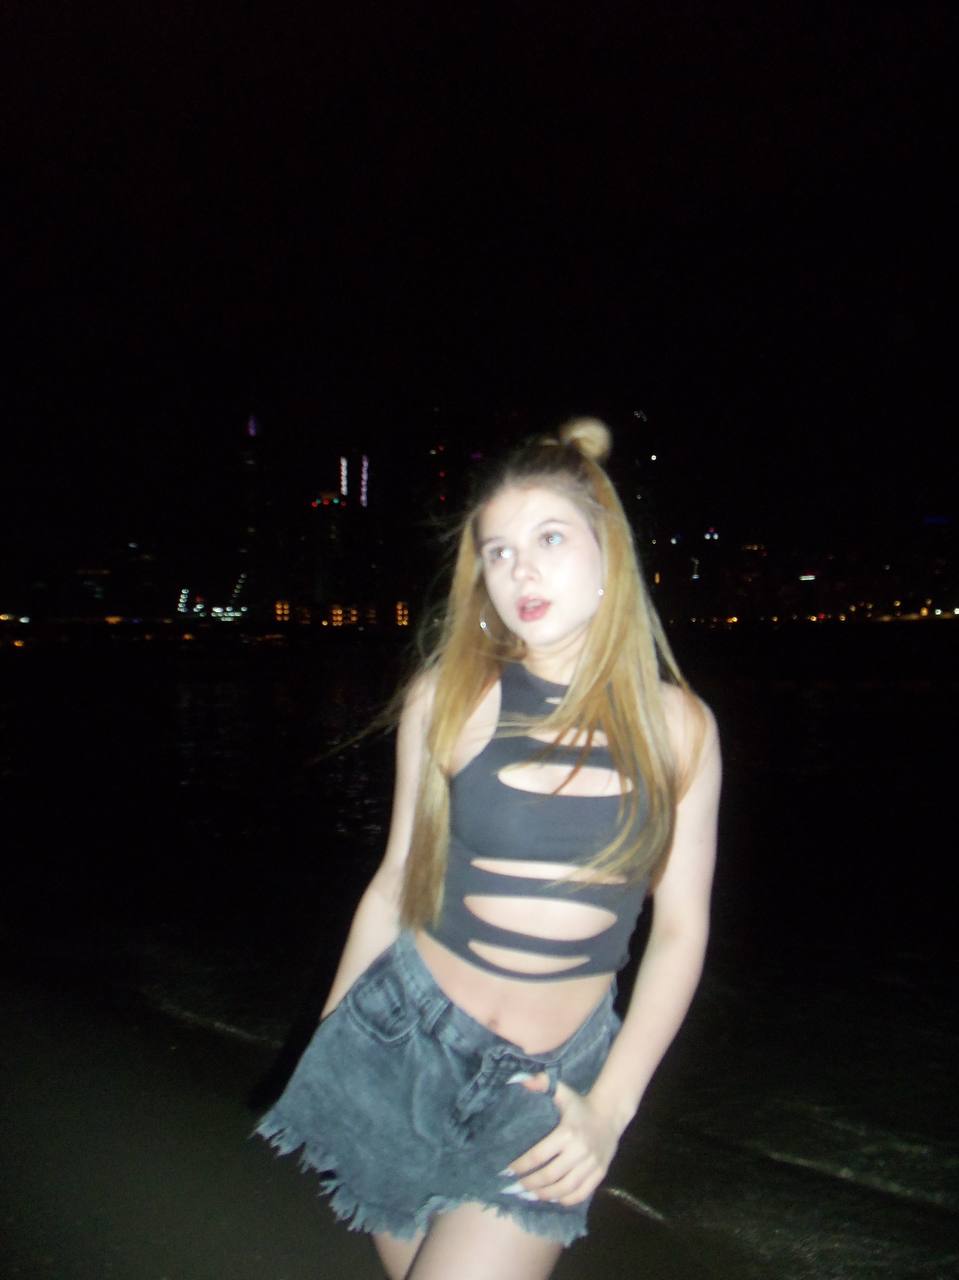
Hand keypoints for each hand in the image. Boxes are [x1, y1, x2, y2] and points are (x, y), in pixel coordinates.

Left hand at [506, 1074, 619, 1204]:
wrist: (610, 1114)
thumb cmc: (580, 1104)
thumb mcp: (562, 1092)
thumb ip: (542, 1083)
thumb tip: (521, 1081)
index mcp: (567, 1132)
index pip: (539, 1155)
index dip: (521, 1165)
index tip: (508, 1170)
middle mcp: (580, 1151)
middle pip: (550, 1176)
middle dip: (530, 1184)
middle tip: (517, 1186)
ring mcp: (592, 1165)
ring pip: (565, 1189)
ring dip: (545, 1195)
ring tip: (531, 1194)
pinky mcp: (600, 1174)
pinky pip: (581, 1193)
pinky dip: (565, 1200)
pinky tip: (553, 1198)